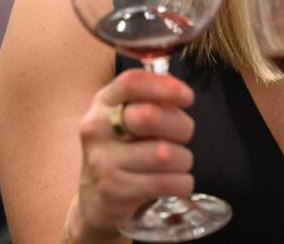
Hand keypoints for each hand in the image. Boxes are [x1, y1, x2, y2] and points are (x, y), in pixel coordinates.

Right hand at [70, 68, 195, 238]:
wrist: (96, 200)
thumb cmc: (123, 150)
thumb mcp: (128, 118)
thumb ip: (153, 100)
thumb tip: (179, 91)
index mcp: (103, 103)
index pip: (131, 83)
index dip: (165, 87)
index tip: (187, 97)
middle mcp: (97, 128)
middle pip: (150, 116)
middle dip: (181, 126)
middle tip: (184, 136)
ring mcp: (102, 161)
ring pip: (163, 154)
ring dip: (183, 159)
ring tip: (179, 162)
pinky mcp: (114, 191)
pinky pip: (165, 183)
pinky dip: (182, 182)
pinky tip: (179, 182)